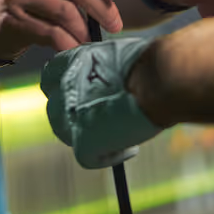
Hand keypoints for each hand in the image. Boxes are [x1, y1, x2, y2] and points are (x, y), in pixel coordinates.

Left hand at [41, 37, 162, 168]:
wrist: (160, 78)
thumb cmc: (150, 62)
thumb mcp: (115, 56)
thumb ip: (101, 70)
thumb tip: (106, 82)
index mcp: (71, 62)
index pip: (52, 78)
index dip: (67, 89)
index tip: (83, 95)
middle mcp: (65, 88)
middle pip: (56, 109)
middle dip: (75, 116)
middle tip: (100, 119)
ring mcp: (71, 116)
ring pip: (68, 135)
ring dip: (89, 136)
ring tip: (118, 135)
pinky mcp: (84, 141)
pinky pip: (88, 158)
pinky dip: (109, 156)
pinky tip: (130, 149)